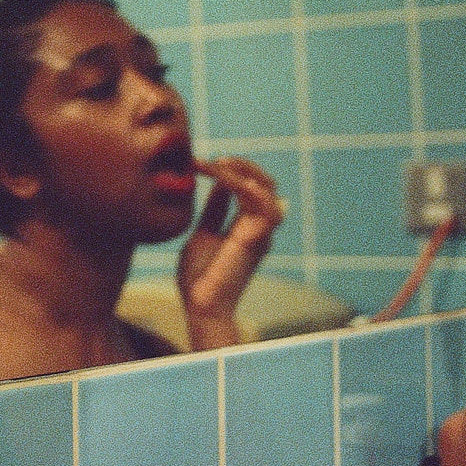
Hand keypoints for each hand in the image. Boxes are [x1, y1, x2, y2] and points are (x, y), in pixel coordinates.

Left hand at [176, 156, 284, 348]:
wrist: (200, 305)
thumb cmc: (199, 277)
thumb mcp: (202, 234)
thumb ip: (213, 211)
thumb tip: (217, 186)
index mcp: (247, 227)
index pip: (251, 188)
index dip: (231, 171)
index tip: (200, 164)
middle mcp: (259, 228)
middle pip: (265, 184)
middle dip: (242, 166)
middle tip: (213, 160)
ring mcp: (261, 233)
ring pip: (266, 189)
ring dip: (241, 172)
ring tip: (216, 164)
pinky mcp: (257, 239)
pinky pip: (262, 204)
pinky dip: (245, 186)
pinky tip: (224, 177)